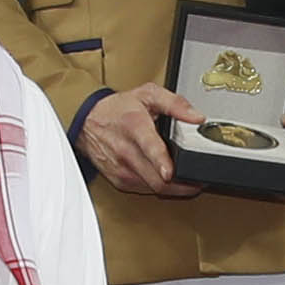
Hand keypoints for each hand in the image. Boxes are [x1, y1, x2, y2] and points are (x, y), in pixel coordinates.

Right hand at [80, 87, 195, 197]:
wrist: (87, 122)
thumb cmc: (117, 109)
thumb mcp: (148, 94)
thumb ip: (176, 104)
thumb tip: (196, 117)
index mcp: (135, 127)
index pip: (149, 148)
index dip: (161, 162)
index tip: (170, 172)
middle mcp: (126, 151)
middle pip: (156, 178)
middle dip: (181, 183)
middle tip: (197, 180)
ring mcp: (122, 169)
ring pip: (153, 188)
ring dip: (173, 187)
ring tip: (185, 178)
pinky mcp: (120, 181)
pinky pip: (145, 190)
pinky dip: (159, 187)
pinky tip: (164, 177)